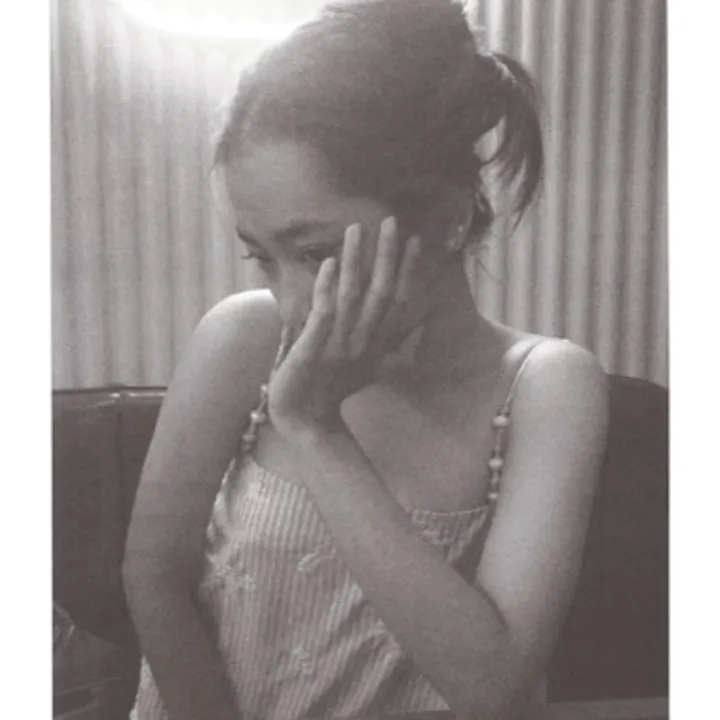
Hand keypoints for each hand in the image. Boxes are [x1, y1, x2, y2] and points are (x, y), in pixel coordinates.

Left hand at [267, 216, 422, 439]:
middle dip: (386, 256)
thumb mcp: (366, 364)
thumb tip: (416, 325)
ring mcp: (339, 346)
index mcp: (376, 344)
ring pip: (353, 296)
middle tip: (390, 220)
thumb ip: (390, 343)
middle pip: (382, 293)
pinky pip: (324, 315)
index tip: (415, 240)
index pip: (399, 302)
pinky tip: (330, 263)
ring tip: (356, 228)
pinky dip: (328, 288)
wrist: (304, 422)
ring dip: (356, 261)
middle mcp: (363, 342)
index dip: (408, 270)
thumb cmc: (330, 389)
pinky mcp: (314, 350)